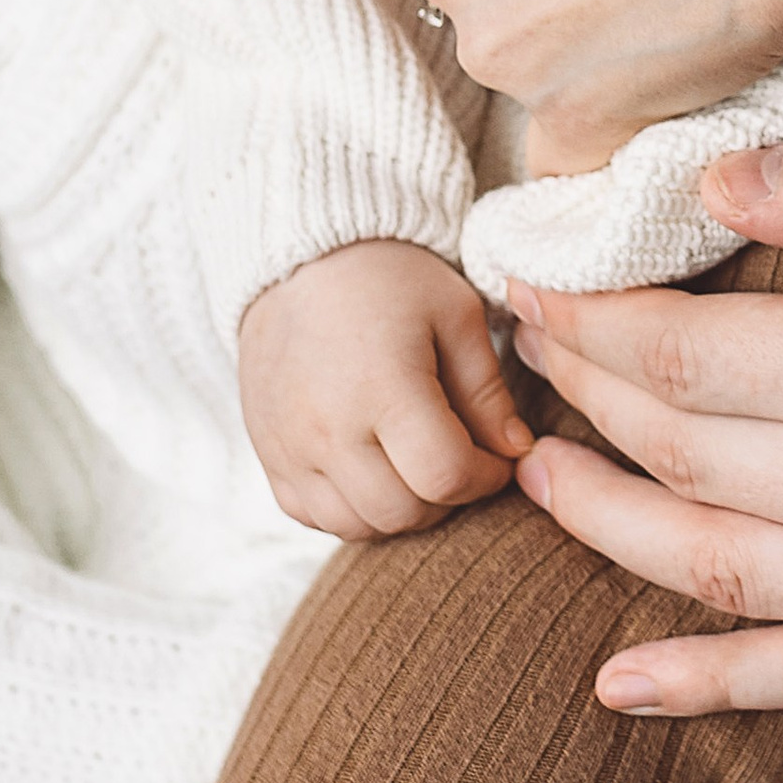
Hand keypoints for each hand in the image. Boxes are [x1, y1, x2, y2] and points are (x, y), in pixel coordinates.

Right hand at [238, 239, 531, 538]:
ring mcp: (290, 447)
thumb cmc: (390, 279)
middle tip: (460, 458)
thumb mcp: (456, 315)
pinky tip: (372, 469)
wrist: (303, 256)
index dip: (486, 477)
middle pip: (404, 512)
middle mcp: (328, 428)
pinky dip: (351, 508)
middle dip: (447, 497)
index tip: (497, 456)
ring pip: (359, 525)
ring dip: (400, 509)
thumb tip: (514, 452)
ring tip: (417, 464)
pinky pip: (314, 515)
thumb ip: (487, 391)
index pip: (445, 476)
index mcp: (382, 387)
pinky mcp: (268, 454)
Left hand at [506, 117, 782, 712]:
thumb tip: (708, 185)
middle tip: (523, 350)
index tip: (532, 277)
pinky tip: (622, 681)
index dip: (587, 319)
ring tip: (532, 480)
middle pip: (678, 462)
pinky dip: (708, 689)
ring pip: (716, 580)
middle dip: (579, 403)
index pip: (679, 357)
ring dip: (605, 533)